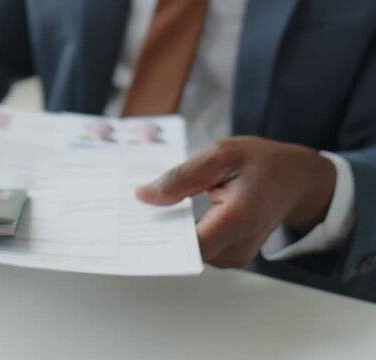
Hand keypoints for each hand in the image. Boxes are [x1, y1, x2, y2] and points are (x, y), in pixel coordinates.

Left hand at [136, 136, 335, 267]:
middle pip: (185, 252)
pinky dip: (183, 235)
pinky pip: (198, 250)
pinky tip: (173, 216)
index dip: (160, 237)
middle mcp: (239, 246)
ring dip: (171, 232)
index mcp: (239, 218)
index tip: (134, 224)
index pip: (191, 244)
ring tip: (156, 209)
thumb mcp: (221, 155)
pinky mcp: (230, 256)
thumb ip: (181, 177)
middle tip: (133, 215)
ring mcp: (235, 256)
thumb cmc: (261, 163)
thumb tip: (143, 196)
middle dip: (159, 232)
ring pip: (189, 253)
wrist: (295, 180)